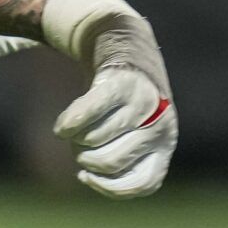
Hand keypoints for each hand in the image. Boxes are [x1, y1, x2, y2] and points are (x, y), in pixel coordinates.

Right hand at [43, 0, 176, 197]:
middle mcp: (160, 124)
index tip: (87, 176)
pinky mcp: (121, 81)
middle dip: (85, 158)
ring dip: (75, 138)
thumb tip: (89, 176)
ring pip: (95, 139)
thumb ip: (119, 158)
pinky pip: (90, 111)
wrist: (125, 40)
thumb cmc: (124, 99)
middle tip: (80, 144)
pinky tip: (62, 126)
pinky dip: (71, 122)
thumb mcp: (133, 131)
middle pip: (110, 162)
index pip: (144, 182)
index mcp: (164, 143)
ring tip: (76, 126)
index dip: (110, 187)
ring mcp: (143, 102)